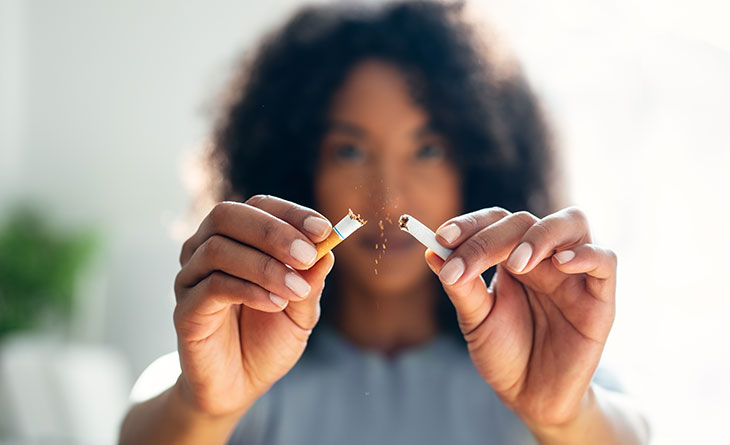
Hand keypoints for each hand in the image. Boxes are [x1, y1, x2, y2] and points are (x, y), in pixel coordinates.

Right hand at [173, 196, 334, 415]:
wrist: (239, 386)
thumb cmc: (268, 340)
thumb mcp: (301, 311)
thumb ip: (310, 282)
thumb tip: (327, 251)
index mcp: (238, 240)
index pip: (259, 206)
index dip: (291, 214)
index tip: (323, 230)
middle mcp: (206, 249)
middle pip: (227, 215)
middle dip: (273, 232)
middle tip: (307, 255)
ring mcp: (191, 278)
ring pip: (218, 248)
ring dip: (265, 266)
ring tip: (296, 290)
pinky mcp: (185, 309)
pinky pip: (212, 286)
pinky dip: (249, 290)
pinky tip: (275, 304)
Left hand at [425, 207, 615, 426]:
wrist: (530, 397)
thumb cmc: (503, 353)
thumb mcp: (476, 320)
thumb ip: (461, 287)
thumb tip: (431, 253)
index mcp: (512, 257)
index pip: (495, 221)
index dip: (470, 225)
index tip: (441, 238)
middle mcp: (544, 257)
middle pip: (525, 221)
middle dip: (491, 238)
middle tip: (466, 265)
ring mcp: (573, 274)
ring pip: (573, 223)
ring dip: (541, 235)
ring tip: (517, 262)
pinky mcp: (600, 298)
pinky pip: (606, 260)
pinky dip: (586, 254)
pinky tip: (560, 264)